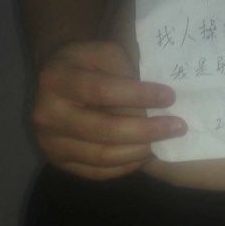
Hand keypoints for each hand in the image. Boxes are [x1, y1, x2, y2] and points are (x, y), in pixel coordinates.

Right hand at [30, 40, 186, 179]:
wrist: (56, 82)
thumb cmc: (88, 64)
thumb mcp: (105, 53)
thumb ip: (126, 71)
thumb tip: (157, 101)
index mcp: (57, 79)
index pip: (102, 91)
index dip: (138, 96)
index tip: (170, 97)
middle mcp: (47, 114)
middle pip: (104, 129)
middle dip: (146, 130)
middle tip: (178, 127)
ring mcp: (50, 142)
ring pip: (103, 156)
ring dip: (140, 151)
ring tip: (164, 142)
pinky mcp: (59, 162)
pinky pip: (98, 172)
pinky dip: (126, 166)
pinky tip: (144, 155)